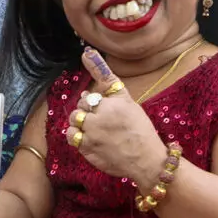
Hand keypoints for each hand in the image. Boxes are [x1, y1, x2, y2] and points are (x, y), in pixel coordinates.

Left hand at [66, 48, 167, 191]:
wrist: (146, 161)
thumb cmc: (140, 130)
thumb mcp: (129, 102)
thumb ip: (109, 84)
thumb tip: (86, 66)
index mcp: (115, 102)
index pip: (95, 89)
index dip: (93, 82)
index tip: (86, 55)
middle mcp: (102, 115)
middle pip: (82, 103)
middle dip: (88, 108)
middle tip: (101, 118)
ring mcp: (92, 133)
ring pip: (74, 118)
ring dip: (81, 121)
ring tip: (94, 127)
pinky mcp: (87, 149)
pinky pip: (71, 136)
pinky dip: (76, 135)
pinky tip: (87, 137)